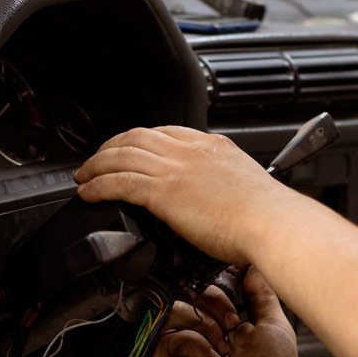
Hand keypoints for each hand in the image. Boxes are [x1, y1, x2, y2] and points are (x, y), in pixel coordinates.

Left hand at [74, 126, 292, 264]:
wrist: (273, 224)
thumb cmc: (268, 216)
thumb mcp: (244, 185)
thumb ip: (221, 184)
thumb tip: (210, 199)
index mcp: (212, 146)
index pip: (165, 132)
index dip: (138, 140)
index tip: (127, 150)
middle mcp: (190, 151)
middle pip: (136, 137)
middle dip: (110, 148)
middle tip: (96, 161)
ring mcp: (175, 169)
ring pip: (121, 156)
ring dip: (96, 165)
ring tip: (83, 176)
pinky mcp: (164, 192)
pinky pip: (118, 183)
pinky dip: (97, 186)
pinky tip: (87, 193)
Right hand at [151, 267, 297, 356]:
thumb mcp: (276, 330)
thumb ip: (264, 296)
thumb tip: (253, 268)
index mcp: (224, 325)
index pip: (207, 290)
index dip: (219, 295)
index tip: (235, 314)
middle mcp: (200, 333)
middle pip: (189, 295)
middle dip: (213, 311)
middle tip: (229, 333)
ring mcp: (181, 347)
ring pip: (175, 311)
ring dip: (203, 329)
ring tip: (219, 352)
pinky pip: (165, 336)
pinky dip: (191, 345)